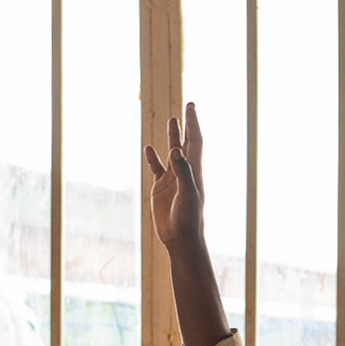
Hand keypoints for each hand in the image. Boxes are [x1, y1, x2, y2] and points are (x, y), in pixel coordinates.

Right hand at [144, 102, 205, 250]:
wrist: (181, 239)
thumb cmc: (188, 218)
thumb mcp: (187, 193)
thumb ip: (183, 171)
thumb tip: (176, 149)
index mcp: (194, 170)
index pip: (195, 140)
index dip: (193, 123)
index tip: (191, 106)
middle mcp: (185, 172)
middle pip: (187, 142)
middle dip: (187, 125)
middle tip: (188, 106)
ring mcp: (173, 179)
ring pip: (172, 153)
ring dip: (172, 137)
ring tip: (172, 120)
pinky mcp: (161, 189)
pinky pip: (157, 169)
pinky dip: (153, 158)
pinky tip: (149, 149)